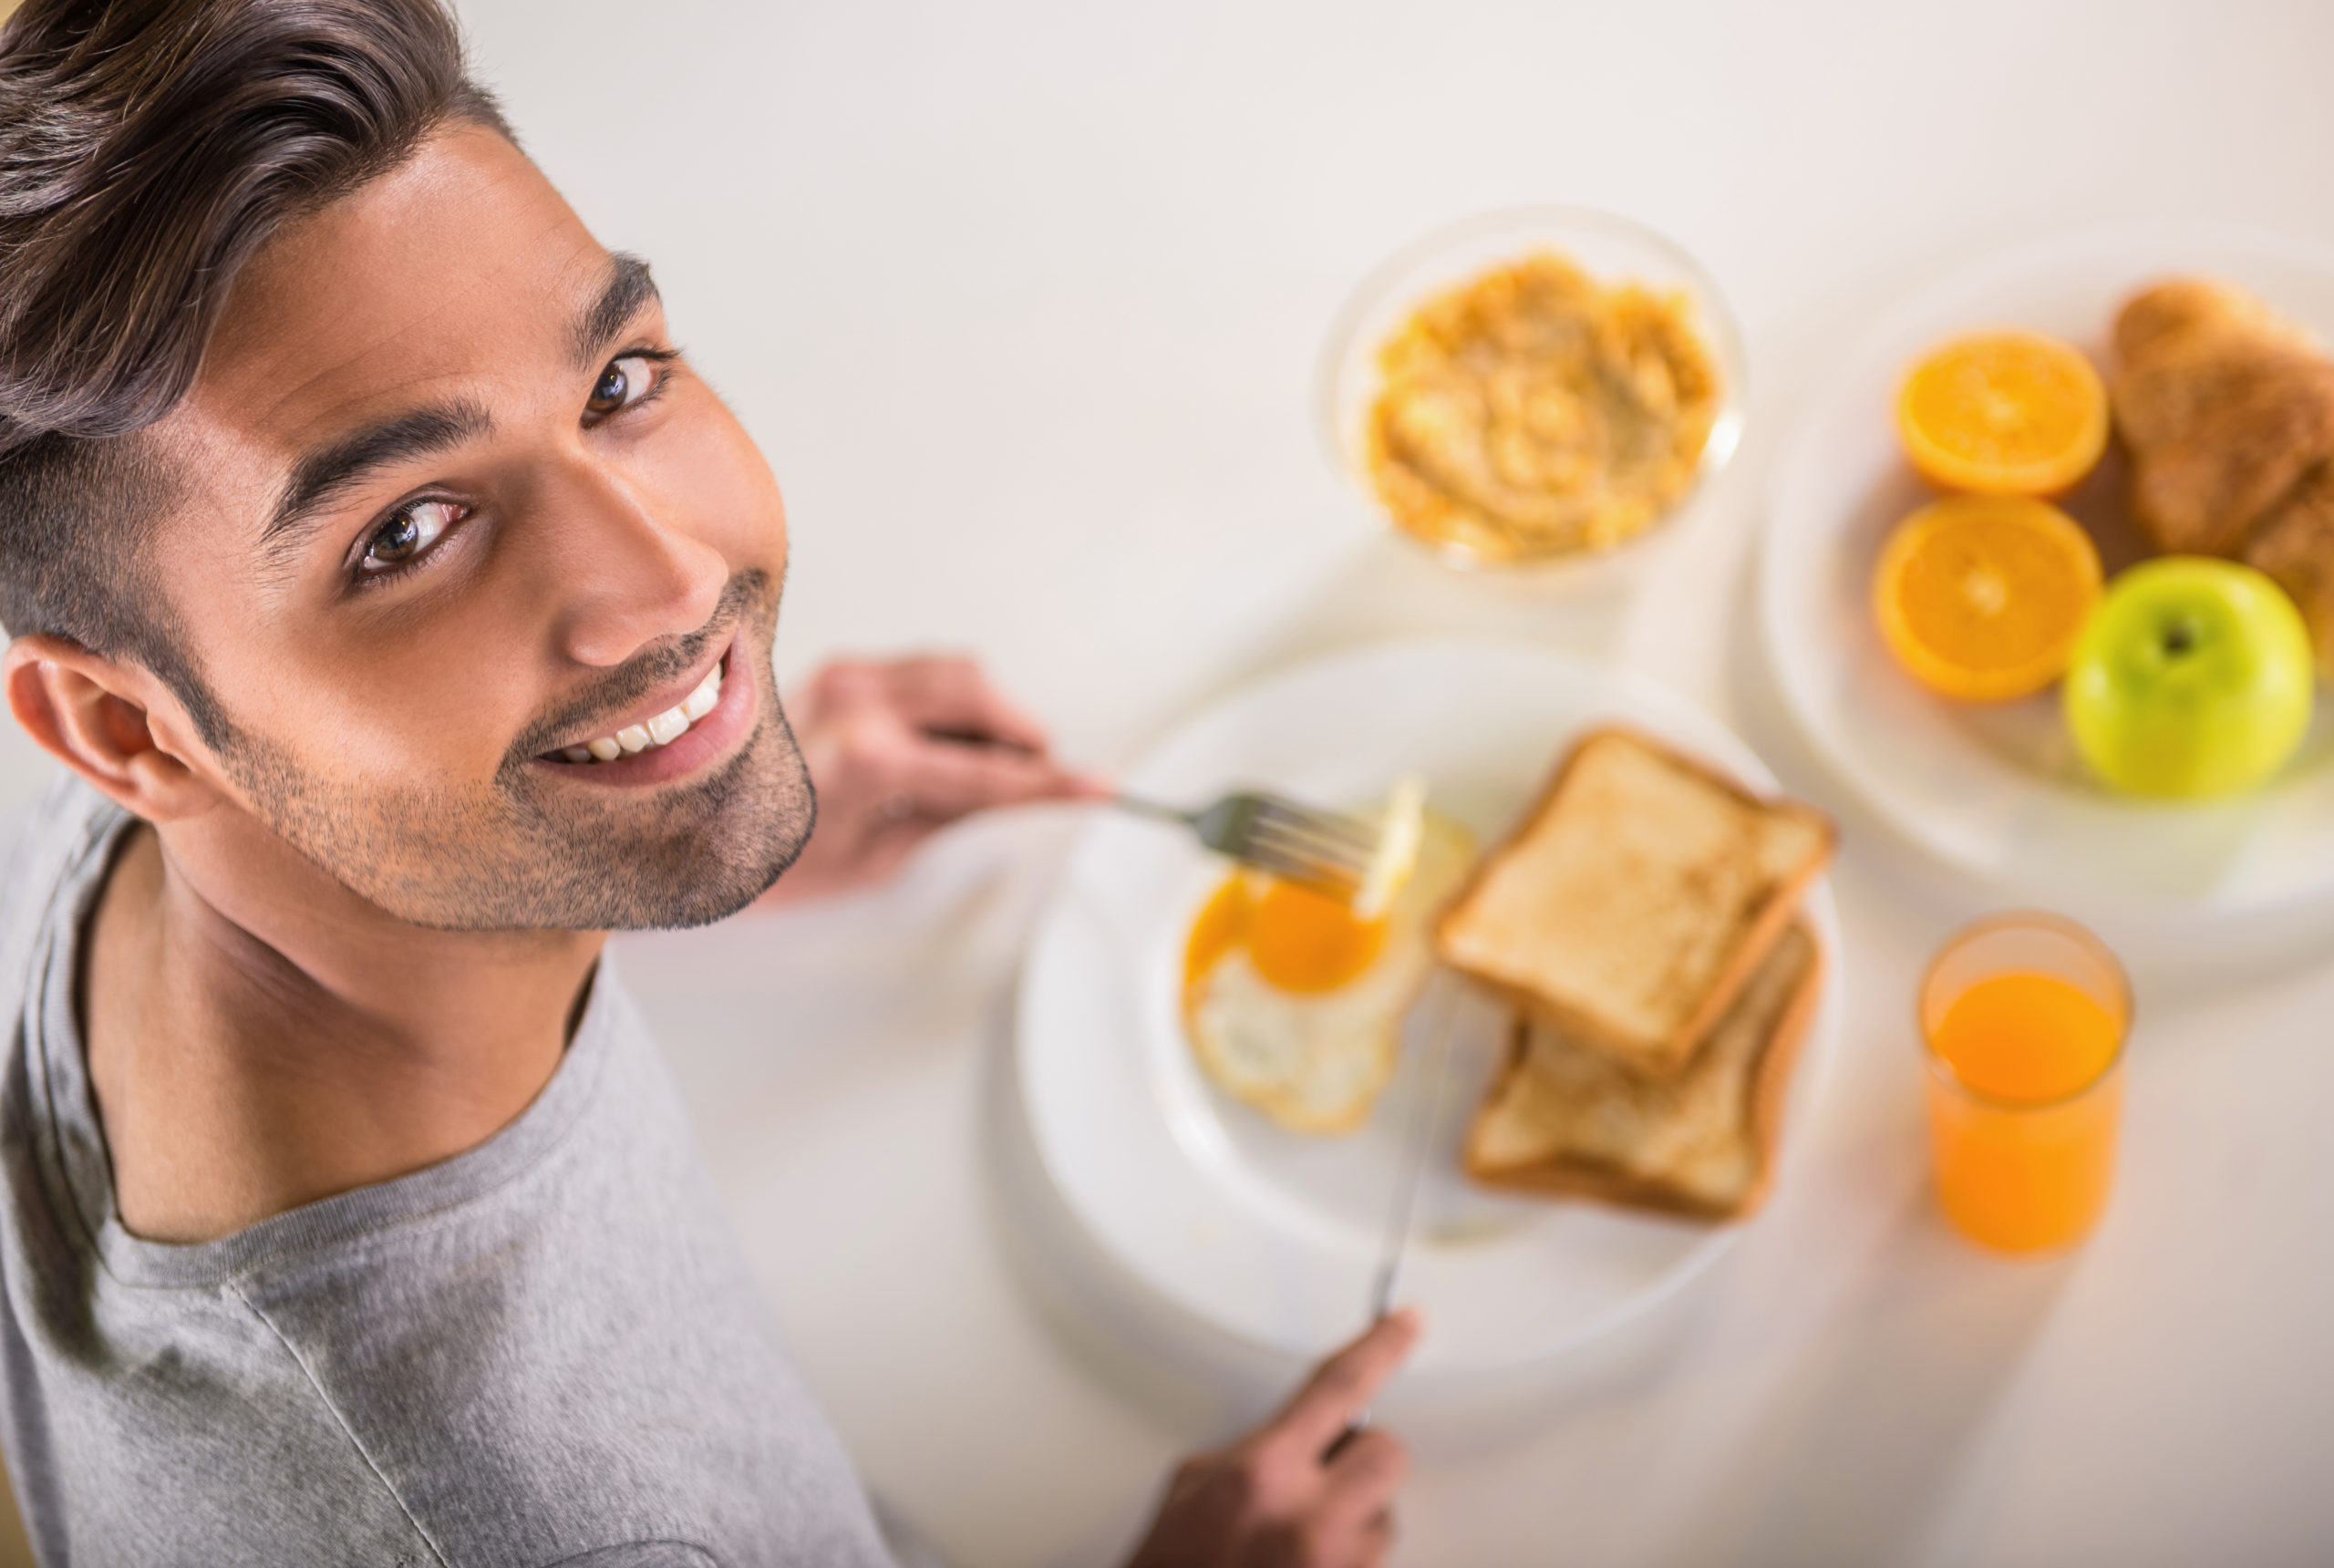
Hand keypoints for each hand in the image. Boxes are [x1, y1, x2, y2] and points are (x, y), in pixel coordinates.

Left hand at [756, 655, 1106, 905]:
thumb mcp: (872, 862)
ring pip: (957, 671)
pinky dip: (950, 700)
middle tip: (1037, 773)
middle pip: (982, 694)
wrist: (687, 832)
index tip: (1096, 788)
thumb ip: (949, 820)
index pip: (988, 772)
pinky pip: (920, 669)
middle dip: (1022, 733)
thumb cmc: (766, 860)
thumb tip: (1009, 800)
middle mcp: (857, 702)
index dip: (1049, 784)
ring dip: (989, 712)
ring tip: (986, 762)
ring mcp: (843, 675)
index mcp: (868, 761)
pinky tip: (942, 743)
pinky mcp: (837, 667)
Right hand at [1126, 1312, 1419, 1567]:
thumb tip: (1301, 1440)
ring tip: (1298, 1551)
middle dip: (1361, 1463)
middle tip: (1324, 1484)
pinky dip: (1343, 1567)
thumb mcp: (1192, 1490)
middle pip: (1387, 1454)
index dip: (1380, 1346)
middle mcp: (1309, 1522)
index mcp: (1261, 1475)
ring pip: (1384, 1522)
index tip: (1408, 1323)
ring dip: (1352, 1528)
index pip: (1338, 1386)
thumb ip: (1257, 1453)